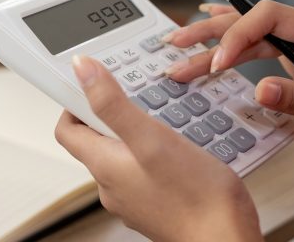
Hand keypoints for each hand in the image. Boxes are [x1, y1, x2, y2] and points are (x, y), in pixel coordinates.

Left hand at [55, 56, 261, 241]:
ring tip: (169, 122)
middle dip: (115, 115)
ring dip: (141, 134)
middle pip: (97, 141)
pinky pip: (147, 171)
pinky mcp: (156, 204)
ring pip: (125, 155)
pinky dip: (158, 154)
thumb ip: (112, 104)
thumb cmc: (195, 196)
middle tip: (142, 99)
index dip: (74, 103)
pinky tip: (183, 150)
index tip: (94, 85)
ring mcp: (134, 198)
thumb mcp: (151, 137)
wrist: (225, 239)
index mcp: (104, 166)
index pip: (67, 130)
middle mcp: (112, 186)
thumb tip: (82, 70)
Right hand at [164, 1, 293, 147]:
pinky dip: (232, 38)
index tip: (218, 62)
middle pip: (252, 19)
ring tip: (178, 47)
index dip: (238, 34)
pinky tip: (209, 19)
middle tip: (177, 43)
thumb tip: (260, 88)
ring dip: (214, 41)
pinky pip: (259, 38)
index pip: (270, 17)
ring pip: (250, 31)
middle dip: (212, 33)